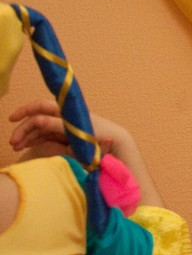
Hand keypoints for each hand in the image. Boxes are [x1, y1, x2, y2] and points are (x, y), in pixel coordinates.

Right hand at [9, 99, 129, 158]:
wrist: (116, 143)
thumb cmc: (100, 137)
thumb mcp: (78, 132)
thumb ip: (59, 126)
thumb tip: (39, 120)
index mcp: (67, 113)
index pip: (42, 106)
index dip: (25, 111)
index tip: (12, 119)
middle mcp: (64, 117)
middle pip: (37, 119)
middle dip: (23, 129)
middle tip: (12, 142)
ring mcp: (63, 126)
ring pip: (39, 129)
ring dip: (26, 136)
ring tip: (16, 148)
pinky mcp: (64, 136)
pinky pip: (44, 136)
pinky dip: (33, 140)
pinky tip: (23, 147)